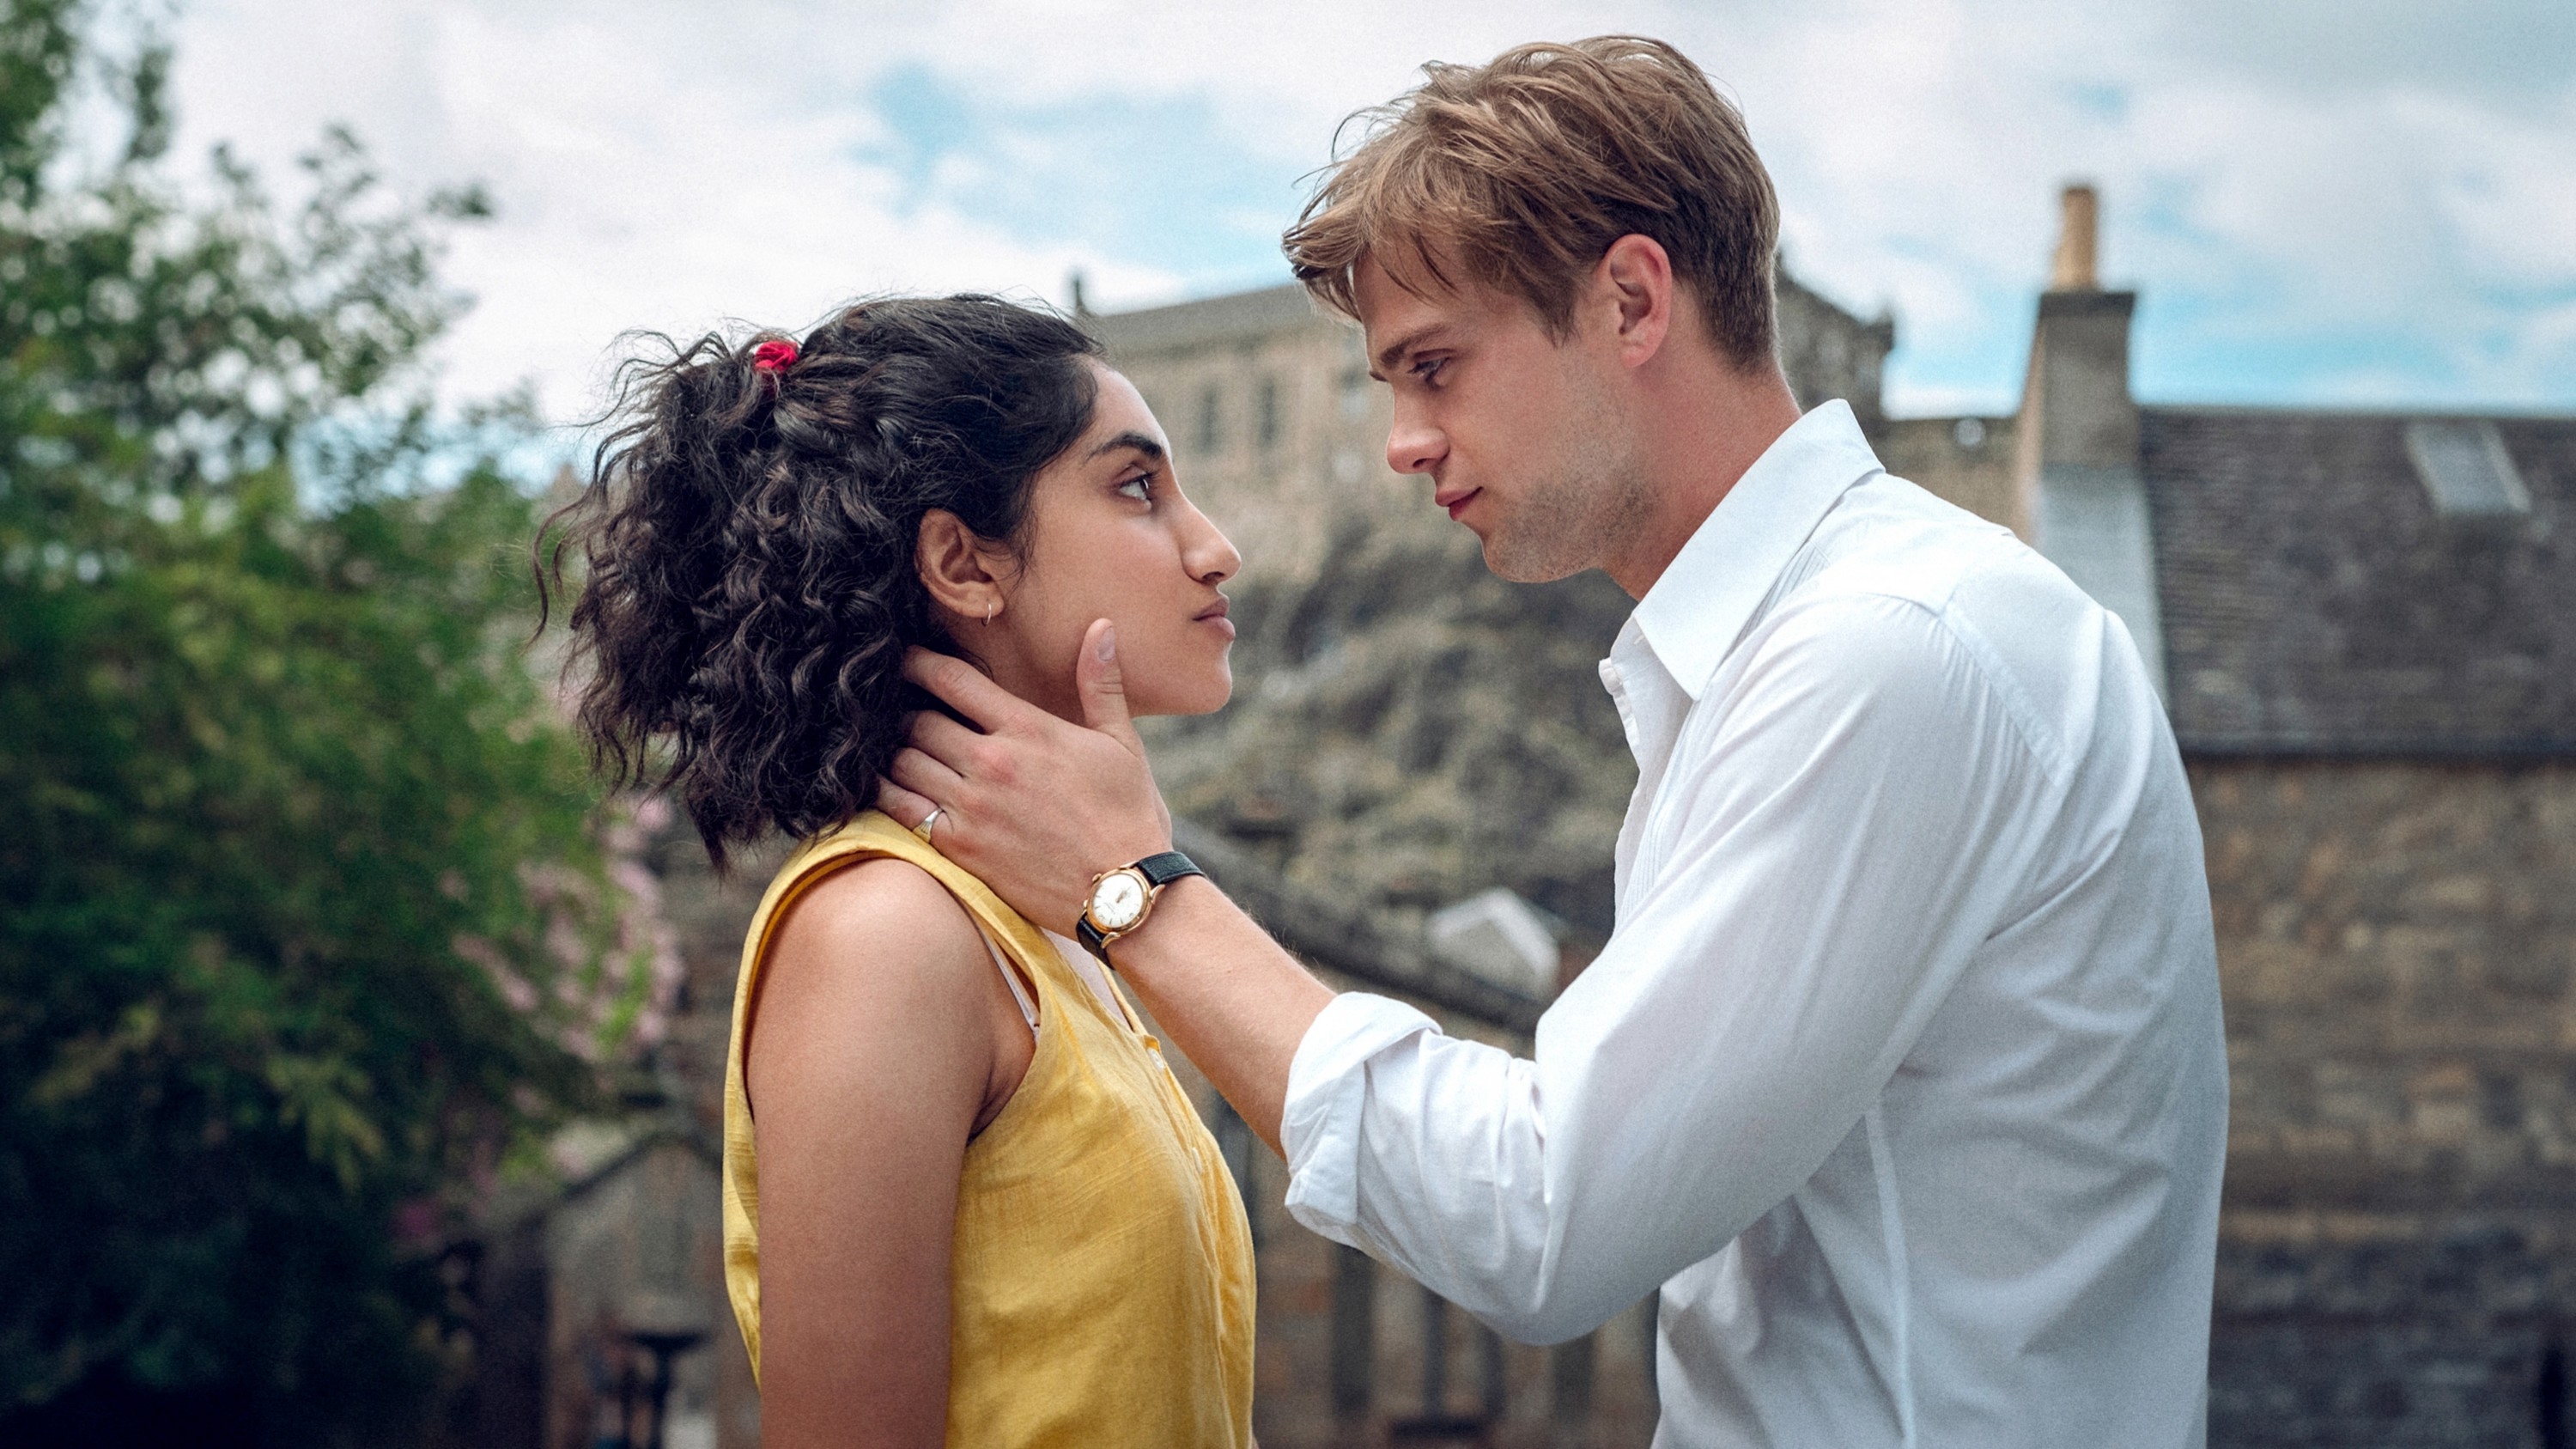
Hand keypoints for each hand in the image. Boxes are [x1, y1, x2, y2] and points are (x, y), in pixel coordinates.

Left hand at [879, 619, 1173, 934]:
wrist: (1124, 893)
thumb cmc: (1129, 817)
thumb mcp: (1122, 744)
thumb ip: (1101, 684)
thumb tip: (1100, 627)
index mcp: (1028, 729)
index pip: (952, 680)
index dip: (918, 663)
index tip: (903, 658)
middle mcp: (992, 762)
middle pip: (918, 720)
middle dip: (904, 711)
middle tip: (894, 710)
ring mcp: (971, 806)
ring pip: (902, 763)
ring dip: (891, 753)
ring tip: (888, 749)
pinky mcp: (959, 848)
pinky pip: (900, 810)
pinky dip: (884, 795)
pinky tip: (883, 789)